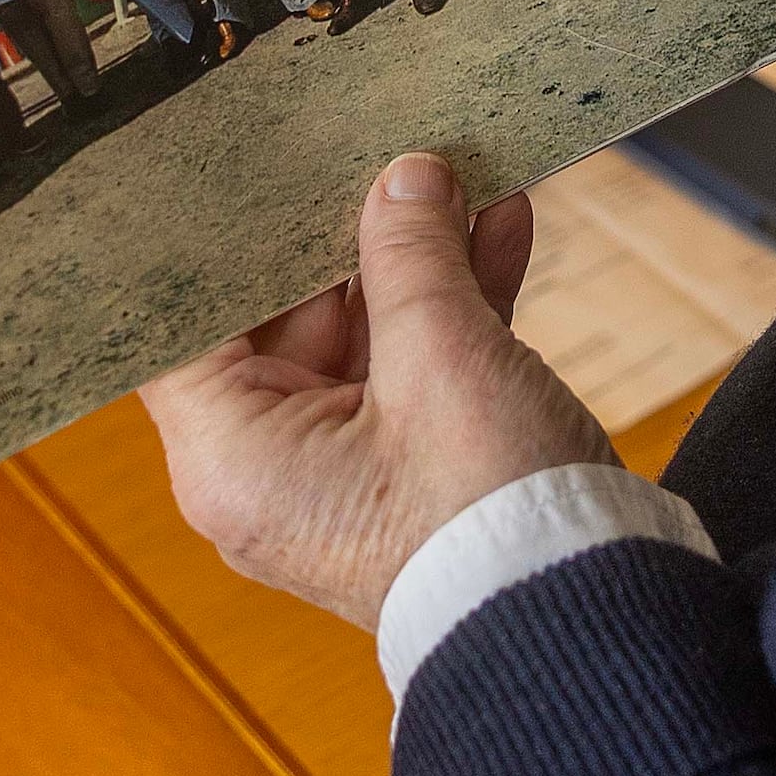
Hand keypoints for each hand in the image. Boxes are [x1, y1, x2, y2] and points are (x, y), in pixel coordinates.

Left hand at [144, 156, 612, 627]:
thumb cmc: (488, 523)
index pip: (187, 327)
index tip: (252, 168)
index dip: (220, 243)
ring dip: (418, 261)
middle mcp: (271, 473)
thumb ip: (411, 257)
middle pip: (284, 321)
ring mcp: (345, 473)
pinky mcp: (412, 472)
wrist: (588, 623)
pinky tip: (501, 226)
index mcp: (234, 460)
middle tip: (377, 151)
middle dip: (345, 235)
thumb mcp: (443, 359)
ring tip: (460, 173)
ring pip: (364, 337)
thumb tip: (403, 181)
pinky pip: (416, 372)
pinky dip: (457, 306)